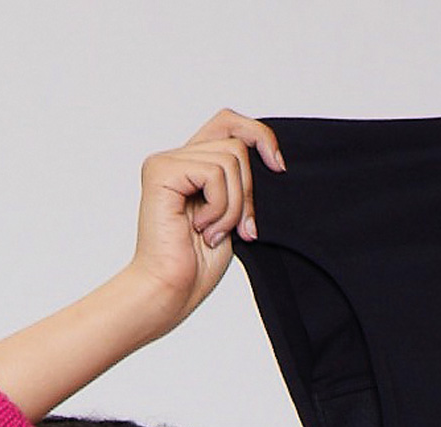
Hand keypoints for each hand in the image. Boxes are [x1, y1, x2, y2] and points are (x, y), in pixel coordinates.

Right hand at [126, 109, 284, 337]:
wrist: (171, 289)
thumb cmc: (198, 262)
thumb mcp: (234, 214)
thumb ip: (242, 183)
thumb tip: (273, 161)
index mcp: (192, 164)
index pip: (229, 123)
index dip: (260, 136)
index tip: (279, 168)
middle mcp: (176, 157)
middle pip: (237, 144)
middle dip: (249, 191)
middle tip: (240, 228)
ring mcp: (166, 162)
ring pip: (231, 159)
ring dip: (234, 206)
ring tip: (215, 233)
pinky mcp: (161, 171)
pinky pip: (214, 174)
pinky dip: (220, 208)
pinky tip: (203, 230)